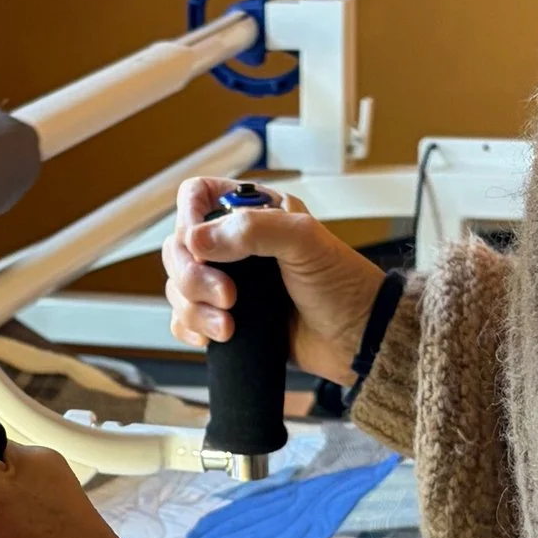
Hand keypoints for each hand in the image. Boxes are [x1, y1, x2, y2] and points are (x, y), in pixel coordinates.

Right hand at [161, 179, 386, 385]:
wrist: (358, 340)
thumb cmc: (345, 287)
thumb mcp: (305, 241)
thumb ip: (253, 229)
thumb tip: (198, 239)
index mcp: (255, 214)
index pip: (198, 197)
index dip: (189, 219)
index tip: (201, 247)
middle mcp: (237, 245)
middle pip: (179, 246)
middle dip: (193, 275)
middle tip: (227, 296)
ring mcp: (230, 282)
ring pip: (179, 285)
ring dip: (195, 307)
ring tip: (229, 323)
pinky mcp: (227, 317)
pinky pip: (185, 318)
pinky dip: (192, 327)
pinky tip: (218, 334)